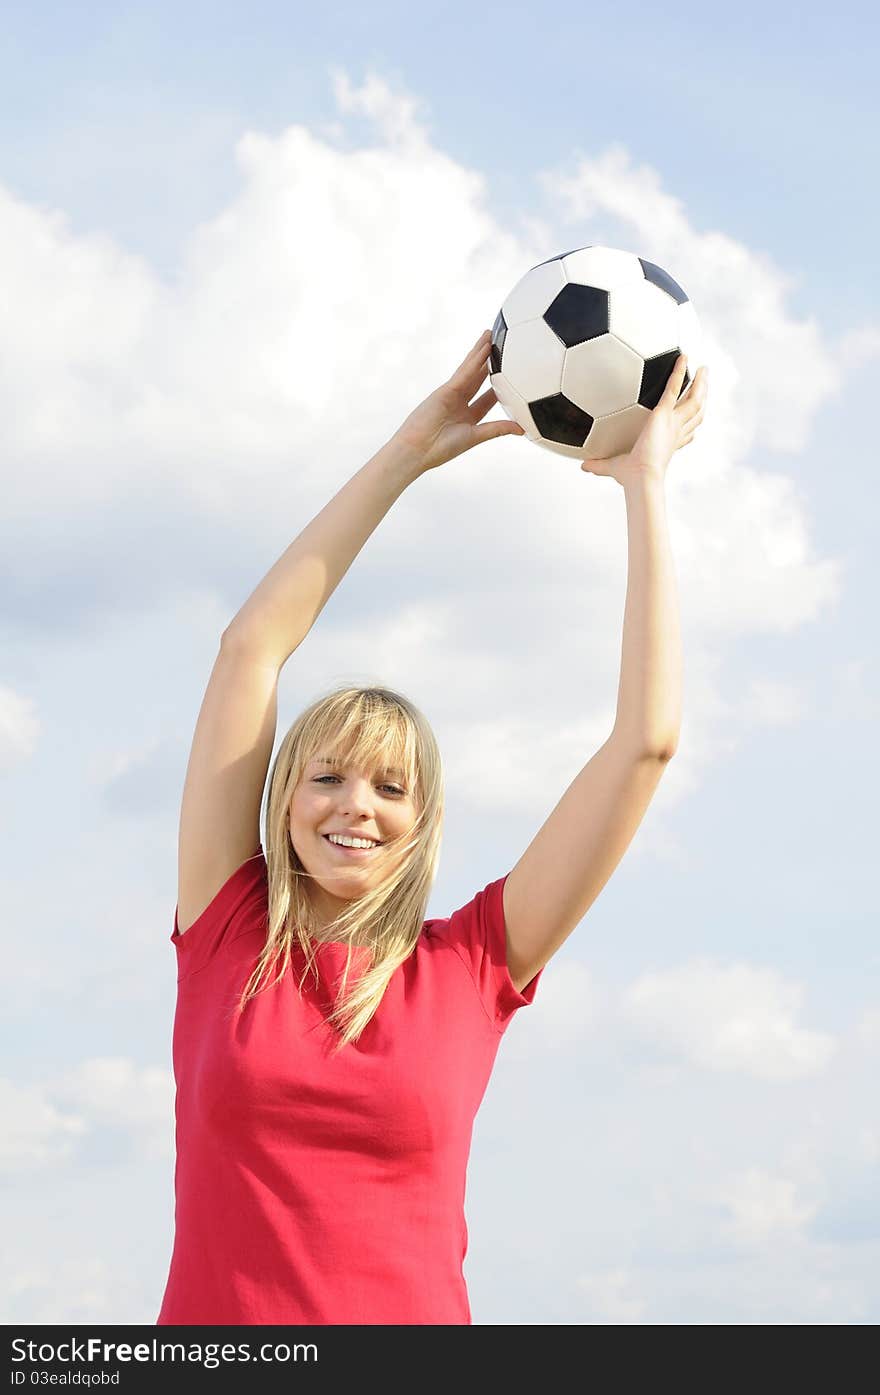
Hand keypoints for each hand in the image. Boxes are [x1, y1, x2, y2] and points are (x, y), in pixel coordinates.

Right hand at [393, 329, 525, 472]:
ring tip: (491, 335)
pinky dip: (475, 361)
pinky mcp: (445, 389)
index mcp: (466, 416)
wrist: (418, 450)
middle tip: (501, 345)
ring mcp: (451, 393)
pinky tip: (484, 349)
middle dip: (489, 362)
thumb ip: (497, 429)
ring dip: (481, 352)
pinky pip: (464, 373)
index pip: (487, 397)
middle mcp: (459, 402)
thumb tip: (521, 429)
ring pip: (470, 369)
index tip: (512, 375)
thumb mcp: (475, 436)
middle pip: (478, 377)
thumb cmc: (441, 449)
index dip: (499, 385)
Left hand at [580, 355, 707, 486]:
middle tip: (704, 383)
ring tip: (704, 369)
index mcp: (668, 444)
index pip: (684, 434)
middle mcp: (675, 432)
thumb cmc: (630, 477)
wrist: (640, 475)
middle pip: (695, 413)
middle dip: (701, 397)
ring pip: (694, 400)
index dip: (691, 427)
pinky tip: (683, 357)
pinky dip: (679, 372)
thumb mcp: (613, 467)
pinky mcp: (664, 413)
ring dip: (701, 384)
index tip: (693, 422)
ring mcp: (673, 421)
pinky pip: (674, 388)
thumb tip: (582, 466)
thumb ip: (599, 465)